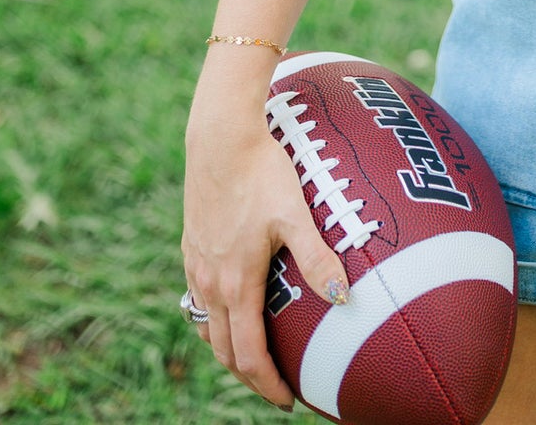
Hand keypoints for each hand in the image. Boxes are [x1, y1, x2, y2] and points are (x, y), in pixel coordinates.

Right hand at [183, 84, 350, 410]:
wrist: (219, 137)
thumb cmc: (262, 171)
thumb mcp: (295, 213)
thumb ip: (317, 256)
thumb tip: (344, 297)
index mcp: (236, 283)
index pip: (249, 355)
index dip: (268, 384)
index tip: (288, 401)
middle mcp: (210, 283)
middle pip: (225, 351)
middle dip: (250, 376)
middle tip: (277, 388)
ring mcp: (197, 266)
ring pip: (208, 327)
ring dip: (230, 350)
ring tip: (256, 358)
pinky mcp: (191, 248)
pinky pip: (199, 300)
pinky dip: (216, 320)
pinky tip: (234, 309)